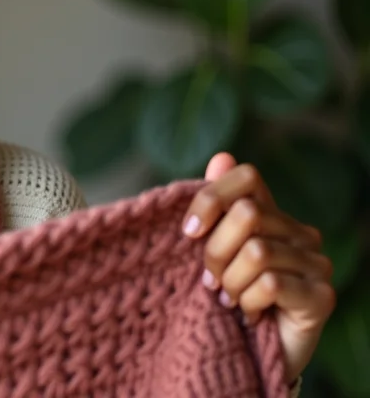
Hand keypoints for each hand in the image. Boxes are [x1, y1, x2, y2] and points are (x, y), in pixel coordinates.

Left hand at [182, 152, 336, 383]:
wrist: (248, 352)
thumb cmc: (224, 296)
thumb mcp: (209, 250)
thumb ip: (214, 207)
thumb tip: (222, 157)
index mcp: (270, 214)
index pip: (246, 177)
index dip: (211, 198)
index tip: (188, 232)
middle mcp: (300, 232)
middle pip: (247, 214)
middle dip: (214, 252)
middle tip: (209, 281)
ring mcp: (316, 263)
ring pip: (256, 252)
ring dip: (229, 282)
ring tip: (228, 300)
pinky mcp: (322, 296)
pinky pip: (271, 284)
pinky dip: (247, 302)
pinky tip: (248, 314)